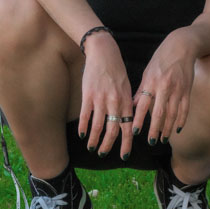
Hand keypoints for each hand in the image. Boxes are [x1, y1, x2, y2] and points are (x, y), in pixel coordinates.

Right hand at [78, 34, 133, 159]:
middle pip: (113, 130)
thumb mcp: (127, 86)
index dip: (126, 143)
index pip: (128, 128)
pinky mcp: (88, 95)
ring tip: (92, 148)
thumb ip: (127, 103)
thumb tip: (128, 120)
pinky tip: (81, 134)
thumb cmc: (116, 70)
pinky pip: (85, 115)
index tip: (124, 155)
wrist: (104, 53)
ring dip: (95, 139)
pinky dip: (83, 127)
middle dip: (108, 145)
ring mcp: (101, 99)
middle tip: (103, 154)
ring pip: (98, 126)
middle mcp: (115, 103)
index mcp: (126, 102)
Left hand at [133, 30, 195, 144]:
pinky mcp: (187, 91)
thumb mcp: (147, 72)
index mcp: (151, 82)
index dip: (138, 119)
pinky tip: (177, 130)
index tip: (133, 132)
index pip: (142, 104)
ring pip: (172, 114)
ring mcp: (177, 90)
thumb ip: (142, 89)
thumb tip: (133, 105)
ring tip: (162, 139)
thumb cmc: (161, 59)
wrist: (182, 47)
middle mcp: (164, 87)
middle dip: (154, 129)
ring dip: (167, 128)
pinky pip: (184, 109)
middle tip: (150, 142)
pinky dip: (181, 121)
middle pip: (158, 113)